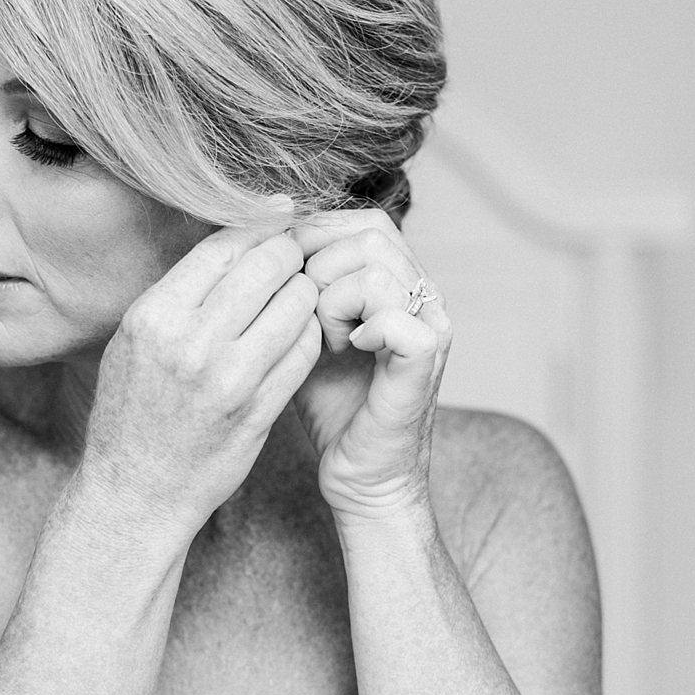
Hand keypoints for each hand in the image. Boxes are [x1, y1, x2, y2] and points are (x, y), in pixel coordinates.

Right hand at [83, 216, 322, 540]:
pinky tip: (299, 337)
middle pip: (270, 263)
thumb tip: (236, 238)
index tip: (277, 224)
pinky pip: (306, 350)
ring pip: (298, 302)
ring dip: (305, 294)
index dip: (260, 227)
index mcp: (155, 316)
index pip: (225, 244)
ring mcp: (230, 379)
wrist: (136, 492)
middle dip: (290, 254)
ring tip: (297, 300)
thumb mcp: (135, 340)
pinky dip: (310, 335)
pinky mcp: (260, 410)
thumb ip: (181, 292)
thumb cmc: (134, 410)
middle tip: (295, 260)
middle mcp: (191, 343)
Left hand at [289, 209, 450, 526]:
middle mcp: (425, 293)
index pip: (364, 219)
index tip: (284, 278)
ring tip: (326, 340)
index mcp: (401, 280)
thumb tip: (260, 235)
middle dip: (319, 268)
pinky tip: (345, 354)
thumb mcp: (305, 329)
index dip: (316, 236)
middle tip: (305, 317)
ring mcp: (433, 322)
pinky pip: (389, 314)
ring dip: (332, 300)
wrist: (362, 475)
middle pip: (370, 233)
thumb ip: (297, 284)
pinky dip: (354, 328)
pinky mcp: (429, 356)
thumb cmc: (331, 405)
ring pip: (375, 268)